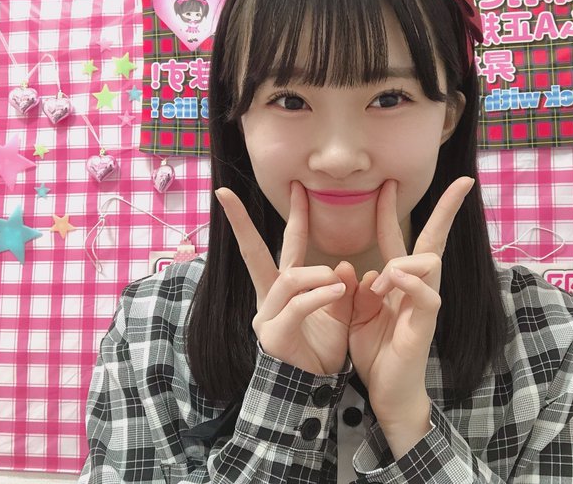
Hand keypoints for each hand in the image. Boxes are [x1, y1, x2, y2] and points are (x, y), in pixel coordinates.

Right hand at [215, 181, 357, 374]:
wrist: (315, 386)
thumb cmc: (323, 347)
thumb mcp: (339, 312)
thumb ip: (341, 288)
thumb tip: (343, 264)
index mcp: (284, 288)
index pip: (282, 245)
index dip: (292, 216)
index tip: (296, 186)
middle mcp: (269, 297)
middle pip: (254, 252)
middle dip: (241, 223)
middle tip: (229, 195)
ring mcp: (267, 316)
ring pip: (288, 279)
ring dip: (315, 274)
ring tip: (336, 280)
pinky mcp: (274, 335)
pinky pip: (297, 306)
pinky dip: (318, 296)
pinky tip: (337, 291)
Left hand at [348, 177, 474, 427]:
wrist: (385, 391)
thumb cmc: (373, 351)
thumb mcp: (355, 315)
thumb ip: (354, 290)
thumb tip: (351, 266)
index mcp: (396, 283)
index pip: (396, 238)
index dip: (389, 211)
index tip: (387, 183)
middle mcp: (415, 287)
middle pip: (433, 240)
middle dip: (446, 210)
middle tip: (462, 183)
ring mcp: (424, 304)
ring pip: (430, 262)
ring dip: (401, 263)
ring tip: (377, 288)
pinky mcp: (425, 325)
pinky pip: (427, 295)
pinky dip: (411, 283)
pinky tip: (393, 280)